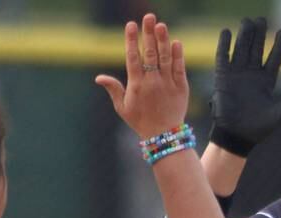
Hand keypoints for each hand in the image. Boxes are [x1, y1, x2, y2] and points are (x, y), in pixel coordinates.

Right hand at [95, 13, 188, 138]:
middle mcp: (152, 82)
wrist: (164, 136)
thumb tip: (99, 77)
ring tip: (162, 25)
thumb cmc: (141, 121)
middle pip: (150, 53)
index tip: (130, 25)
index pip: (132, 57)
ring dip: (163, 41)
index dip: (131, 40)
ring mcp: (168, 84)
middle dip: (148, 34)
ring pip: (166, 58)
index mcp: (136, 85)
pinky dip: (178, 56)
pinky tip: (176, 43)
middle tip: (149, 17)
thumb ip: (113, 89)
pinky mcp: (181, 88)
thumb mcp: (123, 107)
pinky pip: (180, 69)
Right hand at [209, 17, 280, 155]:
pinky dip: (224, 45)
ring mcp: (237, 75)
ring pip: (241, 49)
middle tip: (262, 19)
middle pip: (256, 48)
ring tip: (248, 21)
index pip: (274, 58)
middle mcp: (252, 74)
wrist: (238, 137)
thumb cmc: (260, 129)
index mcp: (267, 81)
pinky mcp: (223, 78)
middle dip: (259, 34)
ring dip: (244, 35)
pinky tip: (227, 32)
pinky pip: (223, 57)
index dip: (279, 44)